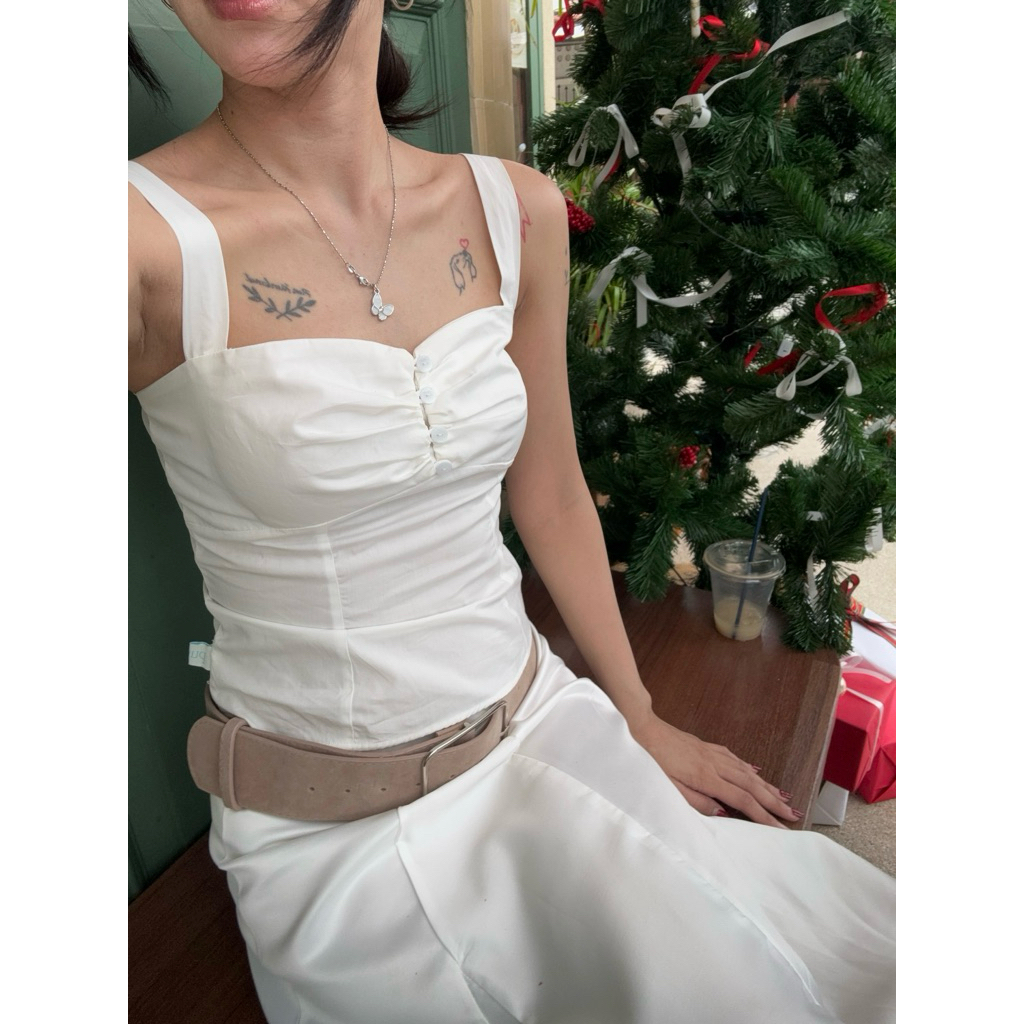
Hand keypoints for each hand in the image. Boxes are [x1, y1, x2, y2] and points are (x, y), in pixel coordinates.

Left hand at [627, 712, 801, 827]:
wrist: (639, 726)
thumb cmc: (649, 759)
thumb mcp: (668, 787)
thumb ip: (696, 802)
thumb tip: (723, 814)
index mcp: (705, 777)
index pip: (742, 801)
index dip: (763, 816)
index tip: (780, 828)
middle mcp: (713, 764)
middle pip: (751, 786)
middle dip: (773, 802)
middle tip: (793, 814)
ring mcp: (710, 753)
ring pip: (745, 772)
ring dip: (766, 786)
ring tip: (782, 797)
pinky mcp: (704, 746)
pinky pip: (733, 758)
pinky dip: (747, 768)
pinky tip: (754, 772)